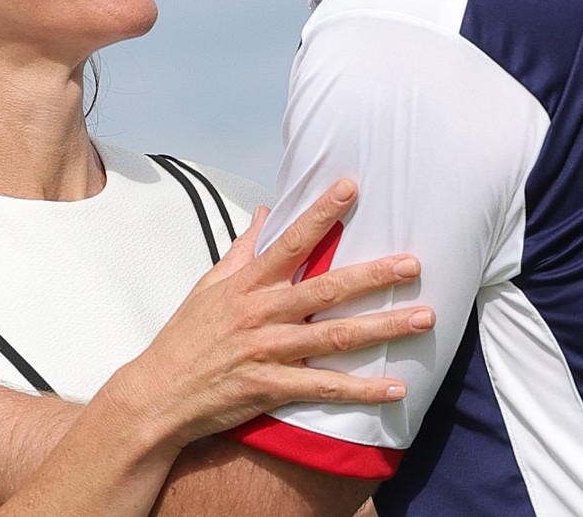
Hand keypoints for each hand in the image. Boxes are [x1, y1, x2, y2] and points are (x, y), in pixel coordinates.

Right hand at [107, 178, 431, 447]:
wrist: (158, 395)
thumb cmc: (186, 338)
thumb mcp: (209, 286)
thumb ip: (242, 249)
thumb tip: (262, 211)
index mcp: (248, 284)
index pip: (291, 240)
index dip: (321, 213)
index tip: (351, 187)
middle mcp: (261, 313)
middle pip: (327, 289)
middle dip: (373, 274)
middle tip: (414, 263)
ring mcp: (268, 351)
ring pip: (336, 337)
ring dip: (384, 328)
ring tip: (424, 318)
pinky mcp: (270, 388)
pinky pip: (325, 388)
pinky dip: (362, 391)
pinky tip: (396, 389)